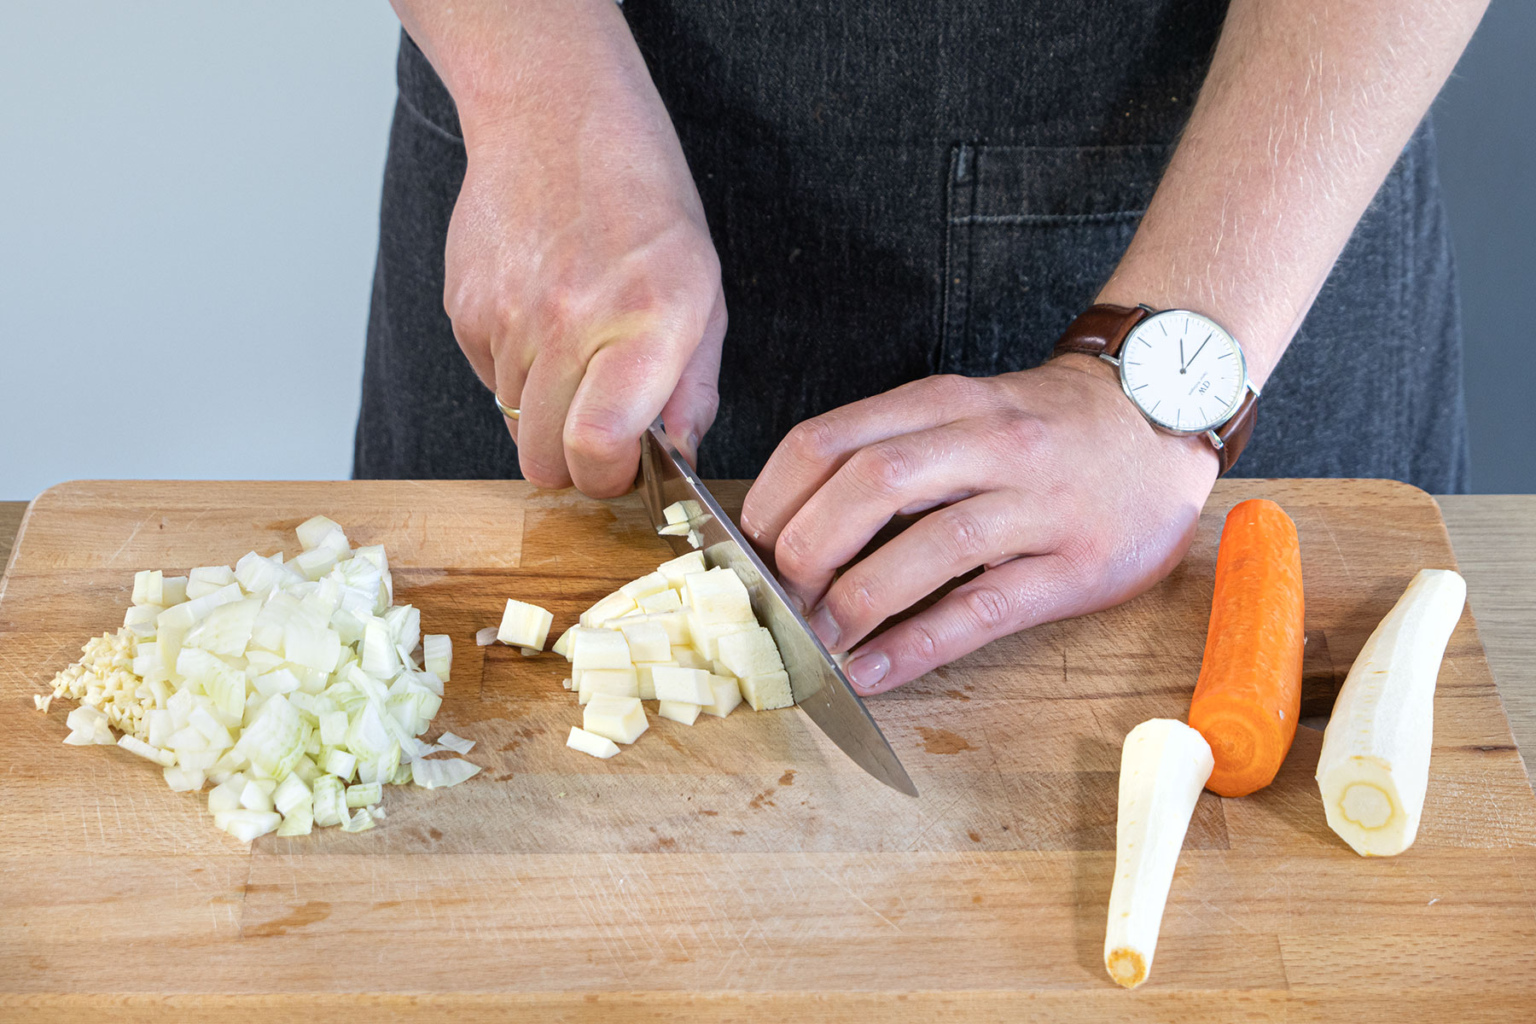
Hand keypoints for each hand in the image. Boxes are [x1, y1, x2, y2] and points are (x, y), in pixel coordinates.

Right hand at [440, 3, 724, 494]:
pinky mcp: (464, 307)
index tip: (625, 465)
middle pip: (544, 460)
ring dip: (544, 410)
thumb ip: (694, 388)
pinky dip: (514, 369)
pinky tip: (542, 316)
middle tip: (601, 426)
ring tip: (576, 348)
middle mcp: (569, 324)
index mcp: (643, 324)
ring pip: (513, 423)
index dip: (608, 477)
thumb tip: (681, 457)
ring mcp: (507, 317)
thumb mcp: (703, 293)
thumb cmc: (644, 206)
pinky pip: (487, 378)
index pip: (596, 447)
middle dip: (574, 461)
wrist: (557, 120)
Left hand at [739, 358, 1218, 694]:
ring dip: (854, 603)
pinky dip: (916, 645)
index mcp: (943, 402)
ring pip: (927, 548)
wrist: (1162, 417)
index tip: (744, 547)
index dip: (771, 500)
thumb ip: (891, 451)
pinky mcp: (1073, 564)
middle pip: (869, 488)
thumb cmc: (1046, 426)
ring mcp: (1036, 502)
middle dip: (804, 551)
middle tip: (777, 599)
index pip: (828, 440)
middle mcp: (987, 441)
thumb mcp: (964, 409)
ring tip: (817, 643)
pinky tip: (872, 672)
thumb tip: (794, 523)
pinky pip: (982, 608)